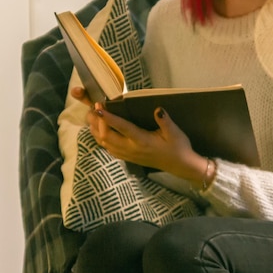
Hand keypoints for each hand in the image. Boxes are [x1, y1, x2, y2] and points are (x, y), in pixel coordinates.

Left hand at [89, 103, 211, 185]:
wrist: (180, 166)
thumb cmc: (178, 147)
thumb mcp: (175, 132)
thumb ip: (165, 121)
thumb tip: (157, 109)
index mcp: (142, 140)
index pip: (122, 128)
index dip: (108, 118)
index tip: (99, 107)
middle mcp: (131, 148)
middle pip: (107, 136)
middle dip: (97, 122)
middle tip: (92, 108)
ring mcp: (128, 155)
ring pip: (104, 143)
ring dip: (96, 130)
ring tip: (92, 117)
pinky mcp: (128, 158)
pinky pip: (108, 149)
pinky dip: (100, 139)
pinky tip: (99, 131)